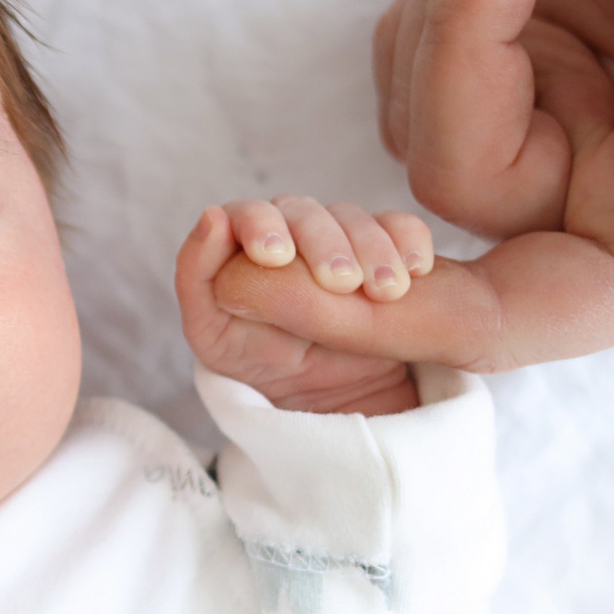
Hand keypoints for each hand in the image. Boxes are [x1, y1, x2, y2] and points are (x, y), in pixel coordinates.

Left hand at [177, 198, 432, 414]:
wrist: (321, 401)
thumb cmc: (256, 361)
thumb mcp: (215, 334)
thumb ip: (198, 277)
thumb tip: (211, 216)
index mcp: (246, 243)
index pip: (248, 212)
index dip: (259, 224)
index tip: (275, 257)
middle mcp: (293, 231)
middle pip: (305, 212)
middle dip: (322, 242)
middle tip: (340, 282)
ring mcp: (343, 240)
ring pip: (354, 218)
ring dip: (370, 248)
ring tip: (384, 291)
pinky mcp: (389, 253)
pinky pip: (403, 229)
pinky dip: (410, 241)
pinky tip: (415, 269)